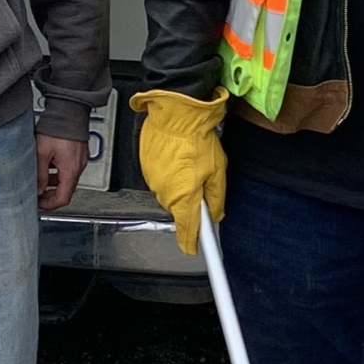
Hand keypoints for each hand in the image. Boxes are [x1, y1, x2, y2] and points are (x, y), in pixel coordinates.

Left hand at [35, 133, 87, 210]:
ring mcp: (80, 160)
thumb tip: (38, 189)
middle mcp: (78, 167)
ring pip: (68, 179)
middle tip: (38, 193)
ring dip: (54, 183)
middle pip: (66, 190)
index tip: (39, 204)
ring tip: (41, 178)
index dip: (50, 205)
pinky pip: (70, 168)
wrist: (68, 110)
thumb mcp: (41, 153)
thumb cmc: (57, 128)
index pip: (63, 198)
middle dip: (51, 194)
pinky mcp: (79, 153)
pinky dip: (59, 172)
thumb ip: (39, 173)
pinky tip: (49, 165)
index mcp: (70, 170)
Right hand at [128, 89, 227, 255]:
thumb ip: (216, 198)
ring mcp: (153, 181)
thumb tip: (216, 213)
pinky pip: (160, 178)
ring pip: (170, 193)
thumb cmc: (196, 139)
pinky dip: (169, 172)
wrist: (175, 115)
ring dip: (180, 184)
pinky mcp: (146, 168)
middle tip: (202, 180)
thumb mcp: (217, 171)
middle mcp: (165, 194)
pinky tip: (178, 157)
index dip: (192, 241)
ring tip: (189, 163)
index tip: (193, 248)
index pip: (187, 231)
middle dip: (191, 200)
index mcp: (184, 199)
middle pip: (180, 209)